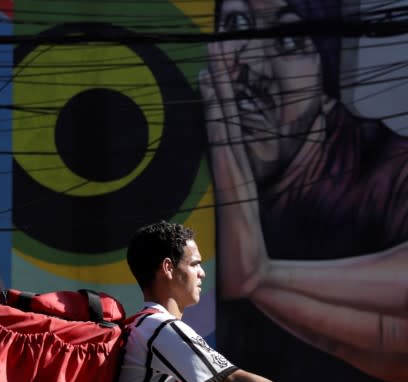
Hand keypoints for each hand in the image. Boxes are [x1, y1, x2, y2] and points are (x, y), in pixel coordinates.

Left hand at [199, 42, 268, 298]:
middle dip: (221, 89)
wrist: (248, 277)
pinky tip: (215, 95)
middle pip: (225, 122)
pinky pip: (224, 140)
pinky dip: (220, 116)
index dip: (216, 105)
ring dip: (220, 95)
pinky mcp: (233, 181)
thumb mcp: (208, 233)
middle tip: (215, 55)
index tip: (208, 77)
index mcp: (229, 178)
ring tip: (214, 65)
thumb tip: (181, 223)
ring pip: (225, 126)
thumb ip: (198, 221)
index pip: (220, 134)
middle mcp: (232, 171)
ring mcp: (234, 174)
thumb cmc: (228, 256)